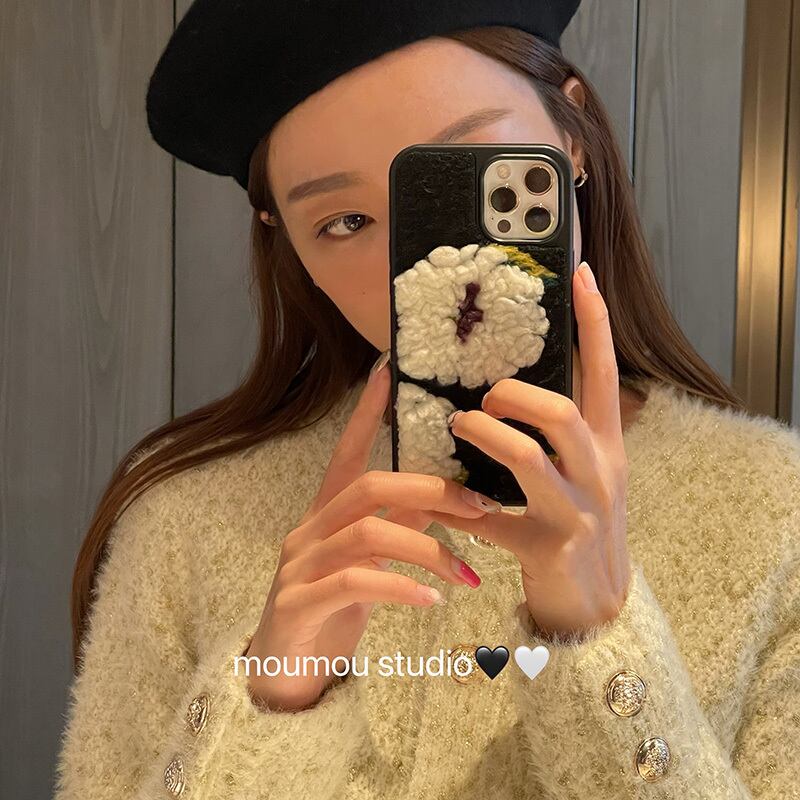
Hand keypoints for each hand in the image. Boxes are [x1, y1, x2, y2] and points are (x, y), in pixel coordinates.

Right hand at [245, 362, 493, 710]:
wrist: (284, 676)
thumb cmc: (331, 612)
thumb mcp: (370, 564)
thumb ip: (398, 529)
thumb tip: (442, 499)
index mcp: (325, 515)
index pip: (346, 453)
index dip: (366, 414)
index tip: (388, 373)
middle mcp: (308, 531)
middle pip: (366, 486)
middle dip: (427, 488)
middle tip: (478, 506)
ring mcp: (298, 566)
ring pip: (366, 533)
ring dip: (426, 548)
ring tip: (465, 573)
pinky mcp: (298, 603)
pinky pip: (354, 583)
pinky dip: (398, 586)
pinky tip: (430, 598)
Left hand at [428, 261, 631, 639]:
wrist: (598, 601)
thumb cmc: (583, 522)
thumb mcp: (586, 472)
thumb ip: (559, 433)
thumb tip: (510, 388)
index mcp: (607, 445)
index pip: (604, 373)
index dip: (594, 323)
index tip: (580, 273)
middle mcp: (598, 472)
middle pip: (562, 414)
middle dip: (515, 396)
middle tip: (486, 396)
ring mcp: (574, 512)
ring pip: (528, 460)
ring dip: (485, 436)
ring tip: (460, 425)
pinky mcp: (545, 548)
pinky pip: (489, 520)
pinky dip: (454, 508)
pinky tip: (431, 501)